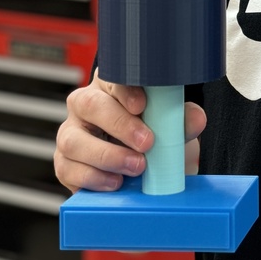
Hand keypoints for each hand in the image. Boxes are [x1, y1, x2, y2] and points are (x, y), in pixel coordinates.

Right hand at [54, 71, 206, 192]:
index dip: (126, 91)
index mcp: (110, 84)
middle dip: (119, 125)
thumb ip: (182, 119)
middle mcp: (85, 104)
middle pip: (89, 105)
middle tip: (147, 143)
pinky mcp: (65, 163)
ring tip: (136, 167)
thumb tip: (195, 118)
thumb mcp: (171, 124)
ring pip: (73, 140)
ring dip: (107, 156)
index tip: (143, 106)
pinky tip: (115, 182)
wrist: (142, 166)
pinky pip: (68, 170)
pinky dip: (93, 178)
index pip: (112, 77)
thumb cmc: (152, 133)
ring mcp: (71, 133)